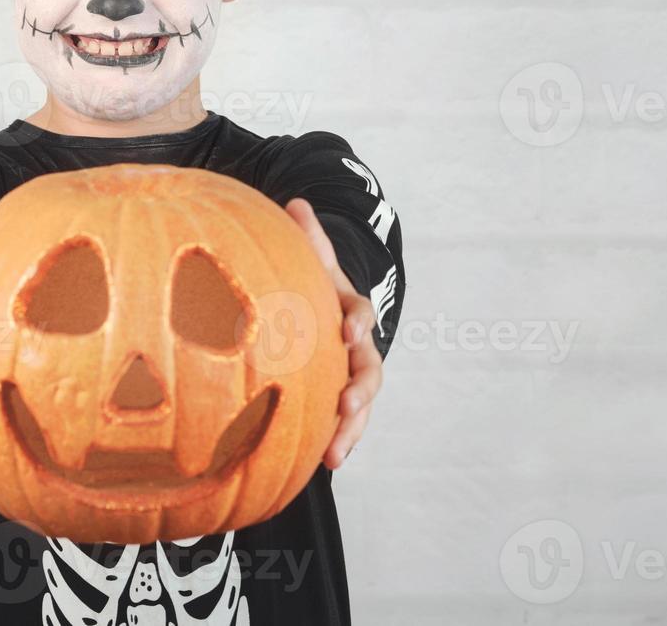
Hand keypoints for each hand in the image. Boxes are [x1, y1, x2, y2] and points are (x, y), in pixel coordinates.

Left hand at [284, 198, 382, 469]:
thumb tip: (297, 202)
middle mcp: (359, 348)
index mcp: (352, 311)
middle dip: (360, 389)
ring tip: (336, 454)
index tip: (348, 333)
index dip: (357, 324)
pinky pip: (346, 423)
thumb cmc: (315, 285)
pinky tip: (326, 464)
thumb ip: (308, 237)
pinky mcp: (341, 401)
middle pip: (369, 370)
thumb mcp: (312, 260)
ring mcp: (353, 377)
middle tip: (345, 403)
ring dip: (351, 429)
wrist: (327, 313)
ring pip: (361, 405)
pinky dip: (340, 441)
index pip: (361, 315)